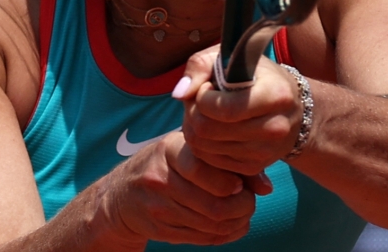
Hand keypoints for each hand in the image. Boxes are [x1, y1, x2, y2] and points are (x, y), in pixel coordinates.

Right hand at [98, 130, 259, 247]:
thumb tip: (266, 187)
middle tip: (249, 201)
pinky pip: (203, 238)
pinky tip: (231, 225)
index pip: (200, 167)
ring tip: (243, 212)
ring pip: (211, 225)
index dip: (228, 181)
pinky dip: (225, 234)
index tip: (238, 183)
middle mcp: (160, 178)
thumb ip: (225, 160)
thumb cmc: (165, 164)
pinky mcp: (161, 229)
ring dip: (237, 223)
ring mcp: (158, 206)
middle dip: (242, 207)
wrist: (122, 194)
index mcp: (169, 150)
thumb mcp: (186, 149)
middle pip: (213, 204)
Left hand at [174, 49, 301, 175]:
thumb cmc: (254, 75)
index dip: (202, 97)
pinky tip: (213, 127)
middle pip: (207, 129)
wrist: (290, 108)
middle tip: (200, 100)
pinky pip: (209, 160)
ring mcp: (265, 151)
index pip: (224, 109)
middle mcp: (275, 127)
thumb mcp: (230, 56)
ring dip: (193, 127)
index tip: (207, 87)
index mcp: (276, 95)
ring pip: (202, 147)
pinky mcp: (253, 166)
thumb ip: (200, 65)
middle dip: (192, 112)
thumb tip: (179, 94)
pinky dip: (202, 143)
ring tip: (205, 113)